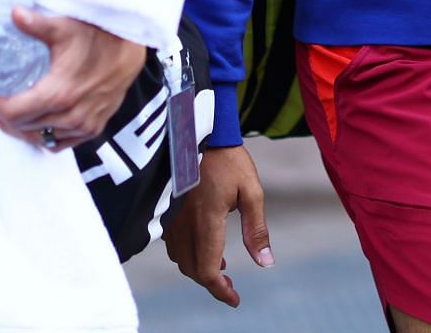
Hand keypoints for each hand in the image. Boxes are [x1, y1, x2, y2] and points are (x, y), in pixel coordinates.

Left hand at [0, 8, 147, 146]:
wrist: (131, 50)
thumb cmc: (99, 37)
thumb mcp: (65, 27)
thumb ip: (36, 24)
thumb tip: (13, 13)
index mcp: (59, 93)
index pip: (13, 112)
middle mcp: (70, 115)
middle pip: (22, 127)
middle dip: (2, 114)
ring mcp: (83, 125)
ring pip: (40, 137)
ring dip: (21, 127)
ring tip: (10, 109)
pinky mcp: (93, 128)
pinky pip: (59, 143)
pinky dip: (43, 136)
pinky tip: (36, 122)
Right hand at [165, 144, 271, 306]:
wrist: (199, 131)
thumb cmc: (229, 160)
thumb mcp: (252, 192)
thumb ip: (256, 229)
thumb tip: (265, 262)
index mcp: (206, 222)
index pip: (207, 270)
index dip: (220, 291)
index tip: (235, 299)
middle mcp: (184, 224)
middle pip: (192, 269)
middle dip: (211, 282)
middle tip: (231, 286)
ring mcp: (171, 217)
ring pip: (180, 258)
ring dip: (198, 268)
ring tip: (221, 265)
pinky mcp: (166, 209)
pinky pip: (172, 243)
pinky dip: (188, 253)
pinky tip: (204, 245)